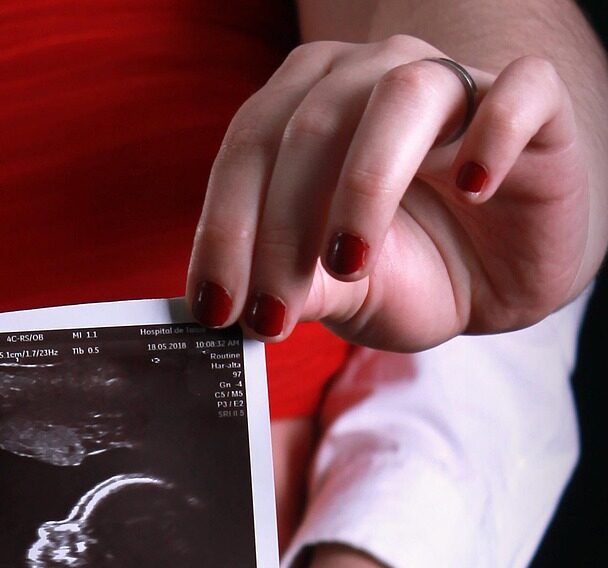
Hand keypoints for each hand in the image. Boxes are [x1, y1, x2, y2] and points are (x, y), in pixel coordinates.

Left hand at [187, 35, 587, 350]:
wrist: (502, 278)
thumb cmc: (407, 267)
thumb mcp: (337, 290)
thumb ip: (292, 284)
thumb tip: (238, 306)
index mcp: (303, 103)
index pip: (248, 147)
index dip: (225, 229)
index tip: (214, 307)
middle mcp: (368, 75)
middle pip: (309, 125)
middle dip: (280, 228)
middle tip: (272, 311)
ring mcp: (453, 80)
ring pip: (400, 96)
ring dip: (364, 186)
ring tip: (349, 264)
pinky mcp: (535, 103)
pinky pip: (518, 91)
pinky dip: (493, 135)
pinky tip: (474, 190)